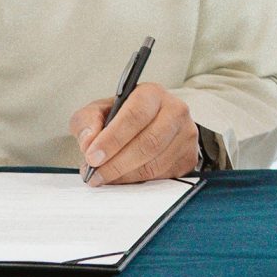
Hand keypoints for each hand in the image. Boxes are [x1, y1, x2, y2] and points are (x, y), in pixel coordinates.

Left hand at [67, 84, 198, 184]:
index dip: (112, 139)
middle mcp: (175, 111)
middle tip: (95, 173)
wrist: (153, 123)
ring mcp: (186, 136)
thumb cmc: (125, 116)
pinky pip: (162, 176)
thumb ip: (87, 121)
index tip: (92, 156)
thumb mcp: (100, 110)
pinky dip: (138, 182)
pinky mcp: (189, 158)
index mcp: (152, 94)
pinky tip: (123, 178)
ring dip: (125, 176)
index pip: (134, 116)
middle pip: (148, 143)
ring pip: (155, 164)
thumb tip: (89, 142)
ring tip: (104, 177)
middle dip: (116, 163)